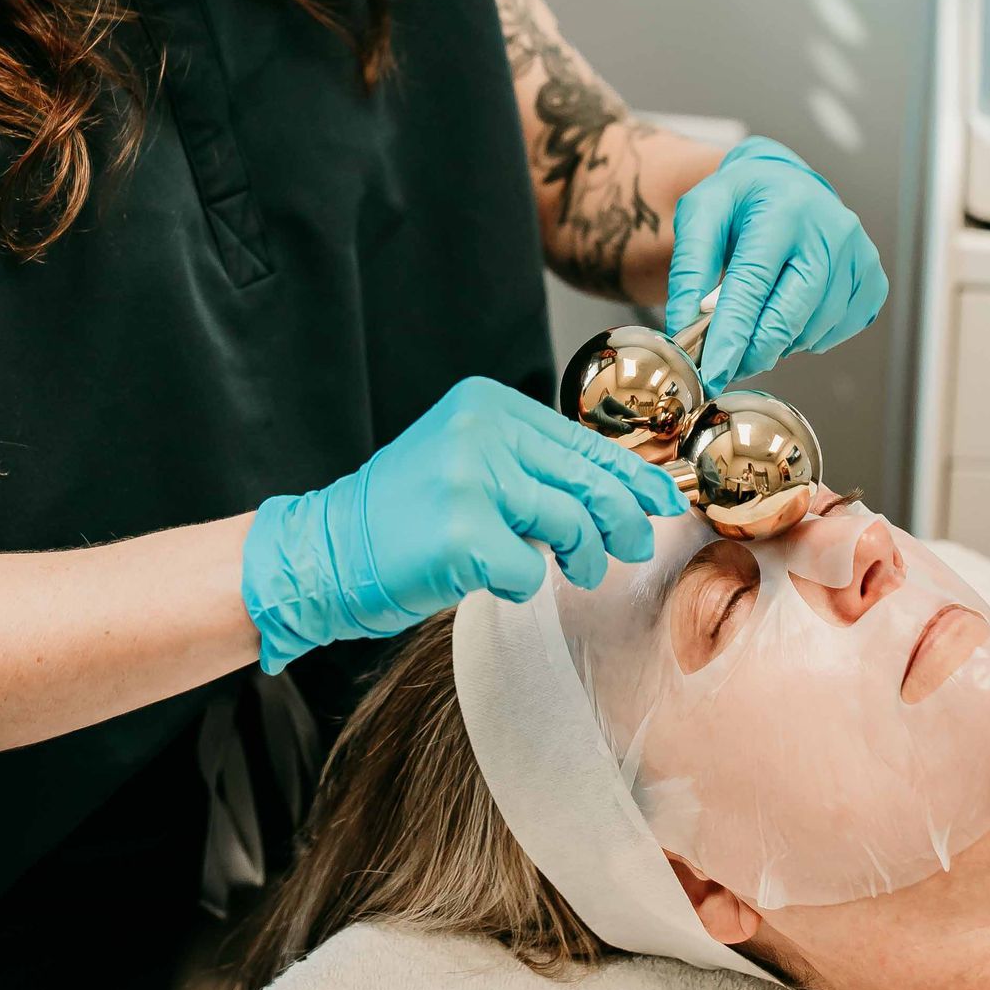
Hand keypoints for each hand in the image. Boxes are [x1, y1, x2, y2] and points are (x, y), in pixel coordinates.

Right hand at [241, 378, 685, 674]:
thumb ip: (533, 466)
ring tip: (575, 571)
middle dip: (624, 522)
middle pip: (588, 480)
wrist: (325, 550)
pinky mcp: (460, 533)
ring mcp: (469, 479)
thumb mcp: (471, 464)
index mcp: (487, 405)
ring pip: (571, 524)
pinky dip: (521, 584)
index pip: (581, 440)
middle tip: (633, 548)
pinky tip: (494, 579)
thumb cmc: (404, 518)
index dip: (632, 475)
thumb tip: (623, 492)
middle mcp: (480, 430)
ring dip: (583, 559)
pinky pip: (530, 570)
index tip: (664, 501)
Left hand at [665, 136, 886, 390]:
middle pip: (789, 315)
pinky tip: (788, 309)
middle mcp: (831, 231)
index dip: (731, 335)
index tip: (712, 374)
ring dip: (775, 342)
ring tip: (755, 318)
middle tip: (724, 364)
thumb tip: (683, 327)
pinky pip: (833, 334)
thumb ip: (689, 268)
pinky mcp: (873, 281)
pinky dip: (804, 336)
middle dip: (752, 352)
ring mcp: (859, 257)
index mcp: (784, 208)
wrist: (789, 183)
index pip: (754, 284)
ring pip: (810, 331)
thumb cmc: (742, 201)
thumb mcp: (701, 214)